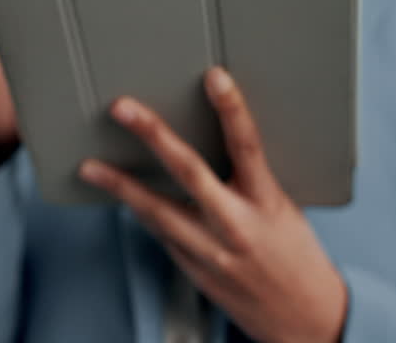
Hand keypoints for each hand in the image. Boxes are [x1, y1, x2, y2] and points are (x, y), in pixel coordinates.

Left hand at [78, 67, 347, 342]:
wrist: (304, 318)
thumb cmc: (296, 256)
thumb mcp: (284, 208)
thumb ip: (251, 178)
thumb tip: (218, 141)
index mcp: (267, 202)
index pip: (248, 146)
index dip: (231, 108)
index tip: (214, 77)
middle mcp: (236, 225)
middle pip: (188, 171)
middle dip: (152, 135)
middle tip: (123, 108)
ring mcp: (211, 251)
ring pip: (157, 211)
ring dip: (120, 185)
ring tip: (91, 167)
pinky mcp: (193, 270)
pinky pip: (160, 233)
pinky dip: (139, 210)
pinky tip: (119, 194)